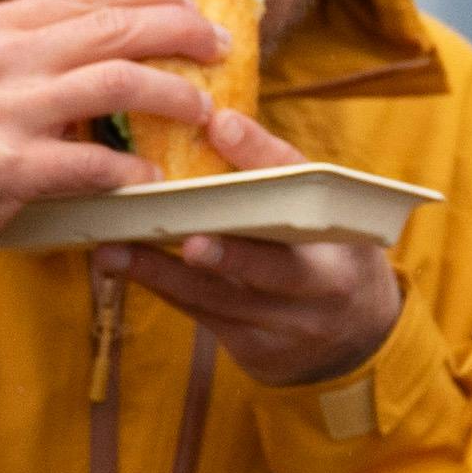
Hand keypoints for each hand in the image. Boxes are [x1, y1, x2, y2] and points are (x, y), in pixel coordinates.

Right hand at [0, 0, 227, 248]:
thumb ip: (26, 44)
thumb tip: (96, 29)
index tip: (191, 8)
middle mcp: (3, 58)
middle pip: (115, 28)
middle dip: (181, 33)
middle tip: (218, 48)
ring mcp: (6, 111)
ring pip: (116, 83)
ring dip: (173, 94)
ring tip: (202, 110)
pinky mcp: (9, 167)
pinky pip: (90, 164)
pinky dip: (132, 171)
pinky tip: (153, 178)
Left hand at [114, 104, 401, 382]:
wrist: (358, 337)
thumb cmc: (329, 251)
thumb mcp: (323, 208)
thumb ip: (274, 166)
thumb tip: (219, 121)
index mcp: (342, 233)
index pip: (307, 191)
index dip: (265, 158)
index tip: (222, 126)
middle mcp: (323, 287)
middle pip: (273, 266)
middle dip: (229, 253)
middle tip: (188, 238)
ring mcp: (288, 327)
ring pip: (220, 298)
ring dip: (162, 272)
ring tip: (114, 250)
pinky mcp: (255, 352)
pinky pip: (202, 316)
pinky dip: (163, 289)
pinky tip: (124, 268)